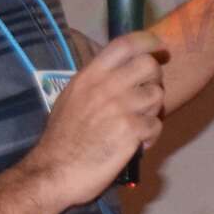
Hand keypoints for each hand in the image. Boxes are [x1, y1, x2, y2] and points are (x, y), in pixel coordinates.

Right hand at [18, 30, 164, 207]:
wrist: (54, 172)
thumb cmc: (61, 139)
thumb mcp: (71, 98)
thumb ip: (95, 82)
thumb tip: (119, 71)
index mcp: (89, 76)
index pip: (125, 44)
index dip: (147, 41)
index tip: (159, 47)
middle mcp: (106, 87)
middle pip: (149, 65)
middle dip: (155, 79)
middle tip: (147, 94)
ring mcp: (120, 107)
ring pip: (156, 96)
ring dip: (152, 111)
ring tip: (137, 124)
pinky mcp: (131, 130)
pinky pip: (155, 125)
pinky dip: (150, 136)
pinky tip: (136, 144)